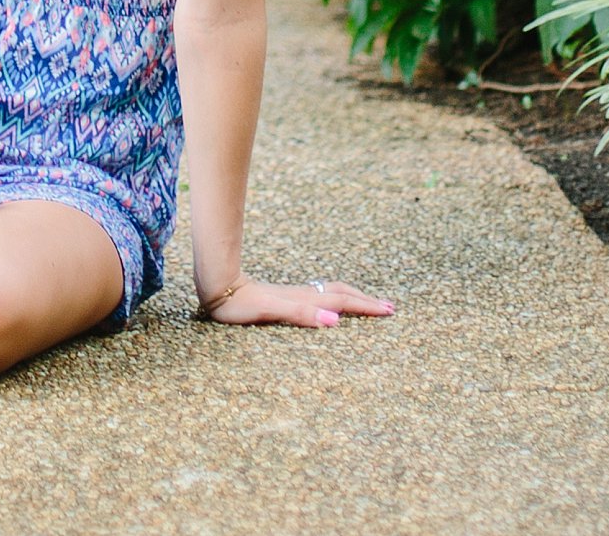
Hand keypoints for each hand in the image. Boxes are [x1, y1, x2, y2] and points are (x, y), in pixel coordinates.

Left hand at [195, 276, 395, 327]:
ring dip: (353, 298)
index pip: (342, 301)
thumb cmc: (241, 304)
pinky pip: (320, 296)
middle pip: (342, 294)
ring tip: (369, 302)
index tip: (389, 311)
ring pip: (332, 293)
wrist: (218, 288)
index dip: (366, 306)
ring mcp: (295, 294)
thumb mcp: (271, 311)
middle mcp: (303, 294)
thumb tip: (334, 321)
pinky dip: (336, 299)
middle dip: (366, 301)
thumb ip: (301, 314)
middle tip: (390, 307)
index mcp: (304, 299)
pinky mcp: (285, 297)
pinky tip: (332, 303)